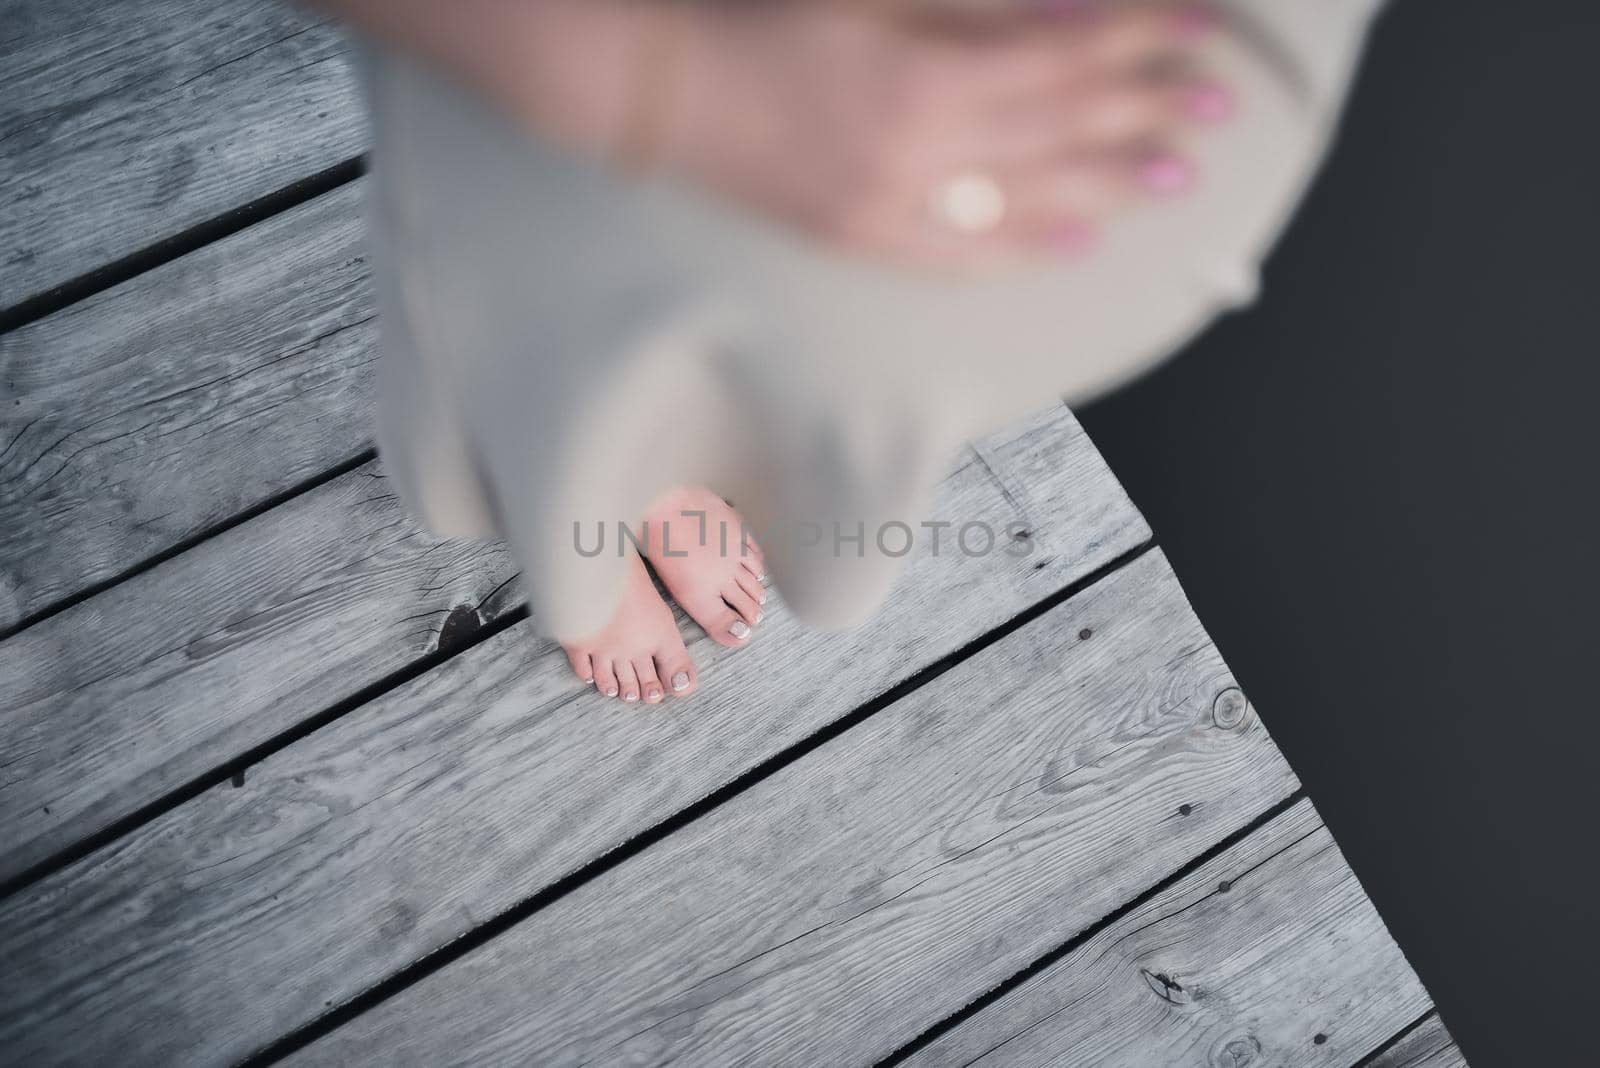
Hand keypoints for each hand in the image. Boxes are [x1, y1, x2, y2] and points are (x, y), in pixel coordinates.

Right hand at [664, 1, 1233, 269]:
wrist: (661, 88)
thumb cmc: (765, 21)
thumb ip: (981, 9)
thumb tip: (1073, 16)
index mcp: (924, 73)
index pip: (1064, 55)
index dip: (1141, 39)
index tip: (1200, 29)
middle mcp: (918, 150)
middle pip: (1061, 128)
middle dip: (1147, 110)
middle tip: (1217, 105)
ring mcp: (892, 206)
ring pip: (1027, 197)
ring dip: (1109, 183)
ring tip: (1175, 174)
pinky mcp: (863, 240)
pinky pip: (963, 254)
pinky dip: (1027, 246)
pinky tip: (1079, 239)